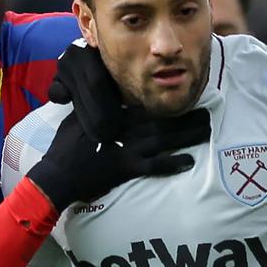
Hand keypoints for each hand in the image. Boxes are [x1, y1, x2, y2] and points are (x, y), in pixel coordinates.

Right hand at [29, 41, 210, 209]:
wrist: (58, 173)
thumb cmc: (67, 145)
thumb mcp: (80, 117)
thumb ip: (98, 106)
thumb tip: (110, 94)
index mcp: (114, 116)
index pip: (146, 106)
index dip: (167, 102)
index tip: (186, 96)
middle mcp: (124, 130)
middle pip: (162, 122)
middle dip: (186, 118)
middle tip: (209, 114)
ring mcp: (126, 150)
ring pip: (163, 141)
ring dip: (186, 136)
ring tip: (207, 131)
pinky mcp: (125, 169)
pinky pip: (154, 166)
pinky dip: (171, 163)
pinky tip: (189, 161)